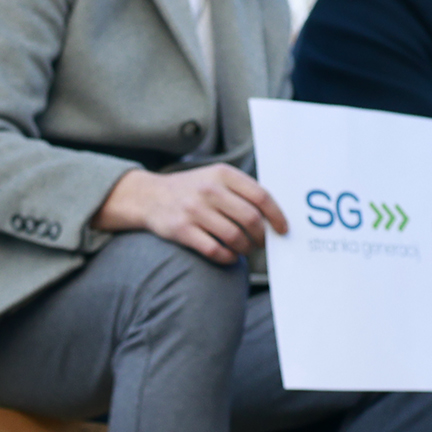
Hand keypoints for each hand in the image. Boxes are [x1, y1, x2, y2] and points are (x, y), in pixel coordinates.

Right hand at [102, 161, 288, 264]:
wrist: (149, 196)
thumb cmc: (191, 189)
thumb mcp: (215, 178)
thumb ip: (242, 191)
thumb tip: (273, 217)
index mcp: (223, 174)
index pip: (261, 196)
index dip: (276, 216)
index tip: (282, 230)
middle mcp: (209, 189)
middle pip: (251, 219)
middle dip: (261, 236)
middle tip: (261, 243)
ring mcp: (195, 210)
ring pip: (235, 237)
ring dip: (245, 248)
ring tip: (243, 249)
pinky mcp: (182, 230)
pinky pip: (215, 250)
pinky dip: (228, 257)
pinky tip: (228, 256)